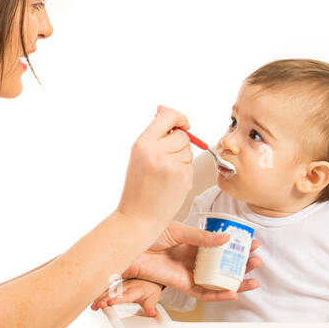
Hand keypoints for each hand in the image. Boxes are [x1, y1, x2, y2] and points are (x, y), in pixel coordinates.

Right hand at [91, 278, 167, 316]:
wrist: (149, 279)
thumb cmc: (150, 289)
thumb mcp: (153, 298)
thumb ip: (150, 307)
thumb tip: (152, 314)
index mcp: (135, 290)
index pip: (126, 295)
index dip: (117, 299)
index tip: (110, 302)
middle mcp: (126, 287)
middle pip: (114, 293)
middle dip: (105, 299)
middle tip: (99, 306)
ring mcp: (119, 286)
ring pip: (108, 292)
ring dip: (100, 298)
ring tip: (94, 306)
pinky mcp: (115, 287)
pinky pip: (106, 291)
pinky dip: (99, 296)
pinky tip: (94, 303)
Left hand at [108, 221, 261, 303]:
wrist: (130, 246)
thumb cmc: (148, 234)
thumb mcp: (179, 231)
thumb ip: (202, 237)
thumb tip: (226, 238)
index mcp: (194, 242)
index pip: (222, 246)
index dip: (238, 245)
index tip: (254, 242)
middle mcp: (193, 258)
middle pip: (223, 265)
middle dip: (242, 264)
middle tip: (257, 260)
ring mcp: (189, 272)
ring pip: (217, 281)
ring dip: (236, 281)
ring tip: (253, 279)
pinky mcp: (182, 285)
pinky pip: (203, 293)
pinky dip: (218, 294)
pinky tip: (233, 293)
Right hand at [115, 106, 197, 231]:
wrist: (138, 217)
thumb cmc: (138, 188)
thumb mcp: (138, 156)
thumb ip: (154, 134)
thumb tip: (164, 110)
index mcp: (142, 144)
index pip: (168, 116)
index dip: (179, 117)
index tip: (182, 124)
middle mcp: (156, 152)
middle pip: (182, 135)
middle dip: (179, 145)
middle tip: (165, 161)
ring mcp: (170, 165)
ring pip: (188, 150)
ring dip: (182, 159)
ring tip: (165, 174)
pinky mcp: (183, 177)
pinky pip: (190, 164)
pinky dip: (184, 172)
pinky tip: (171, 183)